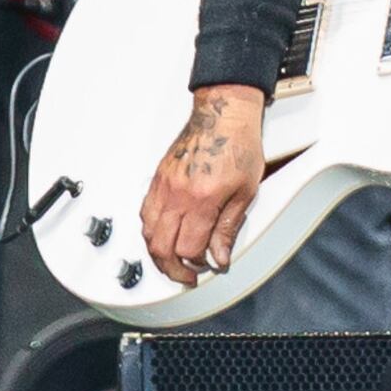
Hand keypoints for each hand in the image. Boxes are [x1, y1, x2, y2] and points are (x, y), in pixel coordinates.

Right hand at [139, 85, 264, 286]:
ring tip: (173, 261)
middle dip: (172, 269)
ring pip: (147, 232)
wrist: (223, 113)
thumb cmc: (237, 145)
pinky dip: (151, 231)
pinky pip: (145, 213)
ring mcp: (163, 186)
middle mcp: (177, 195)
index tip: (207, 266)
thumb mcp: (245, 192)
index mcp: (202, 200)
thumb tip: (219, 257)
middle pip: (161, 247)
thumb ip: (229, 228)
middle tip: (186, 276)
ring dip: (158, 253)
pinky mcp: (157, 179)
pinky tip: (162, 236)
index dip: (197, 265)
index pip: (188, 249)